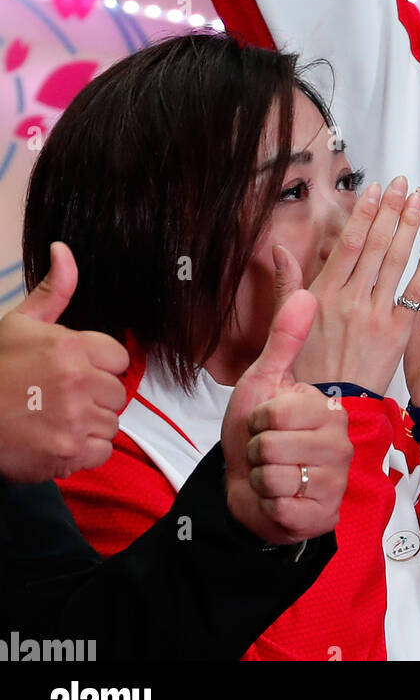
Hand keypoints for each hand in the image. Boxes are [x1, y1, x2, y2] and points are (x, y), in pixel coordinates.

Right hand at [0, 243, 128, 482]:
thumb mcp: (20, 322)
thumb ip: (54, 289)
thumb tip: (62, 248)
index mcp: (71, 347)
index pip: (119, 359)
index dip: (99, 367)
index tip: (76, 373)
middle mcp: (78, 381)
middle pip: (117, 393)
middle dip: (95, 397)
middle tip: (62, 398)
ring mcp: (74, 418)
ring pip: (111, 422)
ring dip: (90, 424)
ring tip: (58, 419)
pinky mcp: (68, 451)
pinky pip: (101, 451)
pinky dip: (84, 450)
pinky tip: (59, 439)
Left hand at [222, 283, 351, 544]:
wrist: (249, 489)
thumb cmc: (256, 434)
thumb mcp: (264, 381)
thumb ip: (284, 339)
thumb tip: (306, 293)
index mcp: (328, 409)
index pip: (276, 412)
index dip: (257, 420)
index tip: (267, 423)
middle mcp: (340, 443)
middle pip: (271, 445)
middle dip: (255, 452)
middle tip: (268, 452)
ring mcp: (335, 481)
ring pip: (274, 476)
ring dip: (261, 479)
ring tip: (273, 474)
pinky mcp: (324, 514)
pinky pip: (281, 506)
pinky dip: (268, 505)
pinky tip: (280, 499)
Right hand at [281, 175, 419, 396]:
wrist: (330, 409)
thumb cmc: (307, 368)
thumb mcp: (287, 325)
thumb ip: (288, 284)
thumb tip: (278, 249)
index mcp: (323, 296)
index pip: (347, 244)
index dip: (364, 214)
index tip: (376, 190)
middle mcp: (350, 301)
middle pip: (374, 246)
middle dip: (391, 211)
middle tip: (404, 184)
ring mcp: (376, 316)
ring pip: (395, 264)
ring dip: (409, 229)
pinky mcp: (396, 333)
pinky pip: (413, 294)